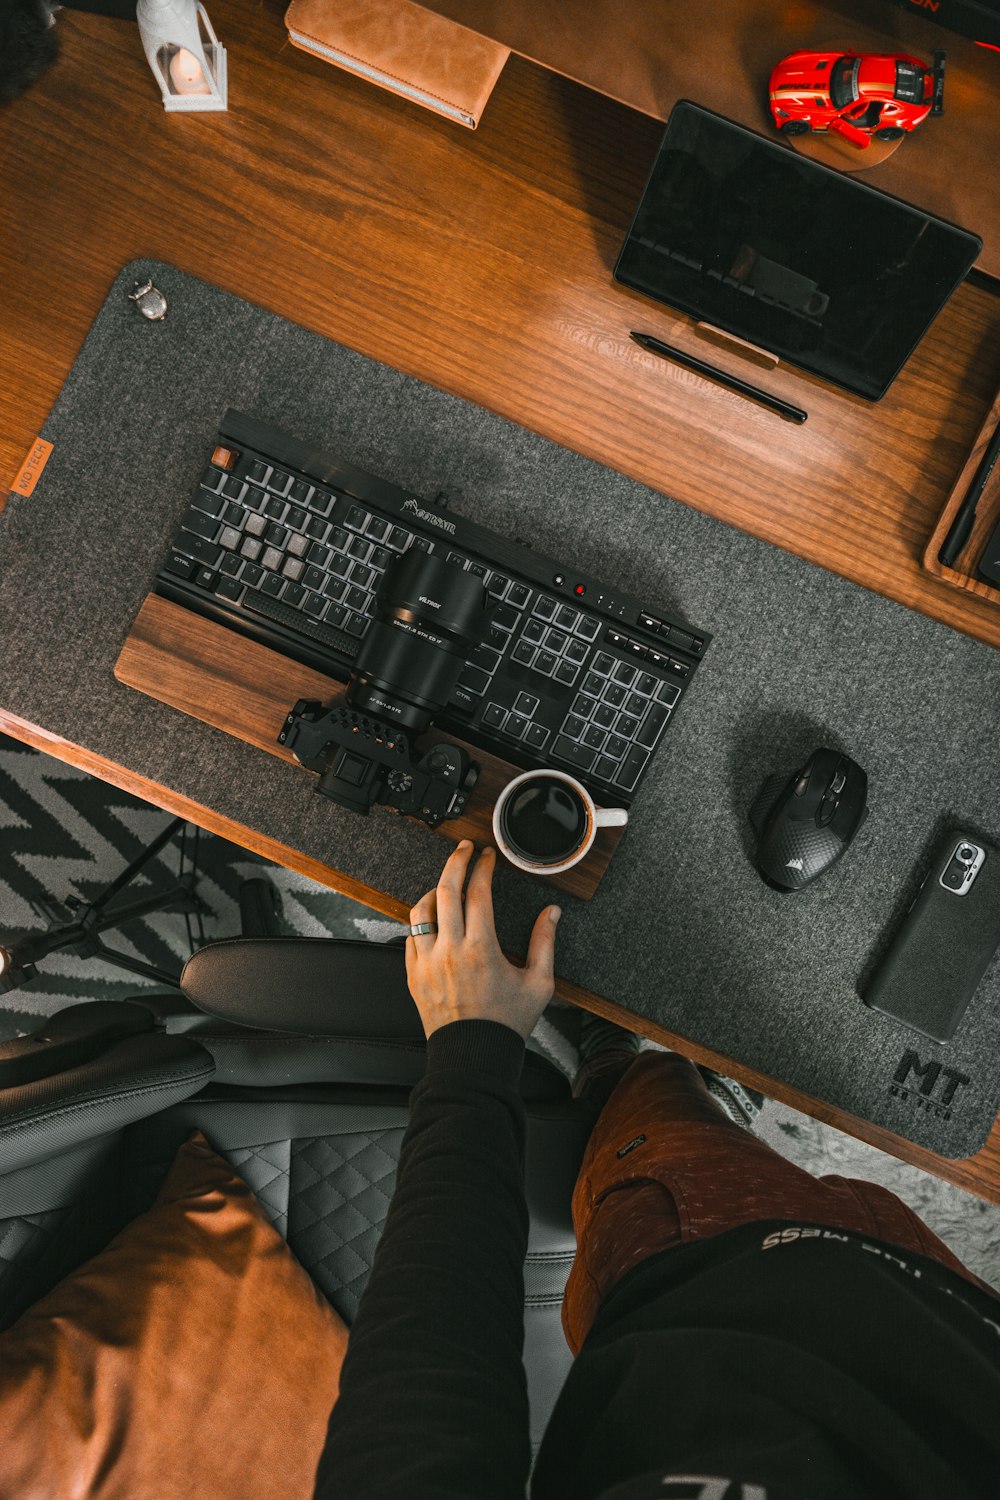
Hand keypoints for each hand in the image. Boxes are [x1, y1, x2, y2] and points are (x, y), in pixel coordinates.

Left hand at [405, 841, 560, 1040]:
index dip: (483, 867)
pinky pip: (411, 936)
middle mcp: (450, 951)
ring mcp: (427, 963)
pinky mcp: (413, 975)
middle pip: (446, 890)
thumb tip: (552, 914)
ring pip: (421, 910)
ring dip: (435, 891)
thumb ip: (545, 944)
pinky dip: (422, 921)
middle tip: (464, 850)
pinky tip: (434, 918)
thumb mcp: (538, 984)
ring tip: (448, 884)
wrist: (473, 1057)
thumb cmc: (506, 1024)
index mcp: (481, 949)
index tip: (487, 857)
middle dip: (455, 862)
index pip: (478, 892)